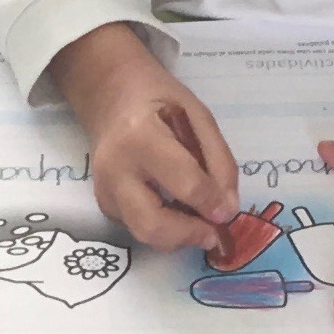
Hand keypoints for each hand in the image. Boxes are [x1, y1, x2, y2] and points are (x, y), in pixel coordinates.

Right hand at [47, 24, 240, 249]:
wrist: (110, 97)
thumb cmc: (160, 101)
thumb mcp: (200, 117)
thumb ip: (219, 161)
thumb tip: (227, 209)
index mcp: (140, 137)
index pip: (183, 183)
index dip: (211, 203)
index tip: (229, 211)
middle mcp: (115, 169)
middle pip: (153, 225)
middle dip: (190, 235)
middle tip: (215, 233)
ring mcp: (105, 191)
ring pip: (144, 234)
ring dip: (178, 236)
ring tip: (198, 220)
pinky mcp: (104, 205)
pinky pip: (139, 228)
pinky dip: (165, 227)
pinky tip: (176, 208)